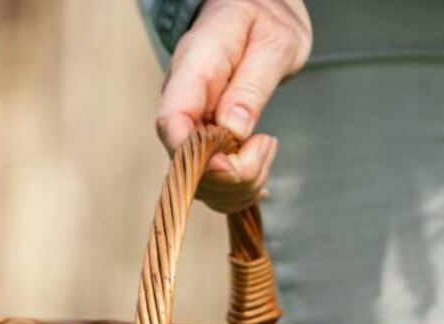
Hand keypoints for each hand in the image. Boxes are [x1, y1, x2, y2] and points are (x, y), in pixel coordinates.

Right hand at [154, 0, 311, 212]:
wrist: (258, 9)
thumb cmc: (264, 21)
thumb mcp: (272, 45)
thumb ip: (250, 88)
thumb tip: (232, 131)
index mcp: (194, 69)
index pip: (171, 122)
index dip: (193, 158)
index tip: (231, 165)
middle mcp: (184, 100)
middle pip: (186, 162)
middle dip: (231, 175)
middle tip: (266, 145)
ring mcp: (192, 121)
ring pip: (201, 180)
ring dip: (240, 182)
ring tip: (265, 146)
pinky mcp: (204, 137)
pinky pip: (214, 179)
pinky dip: (240, 186)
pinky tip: (259, 169)